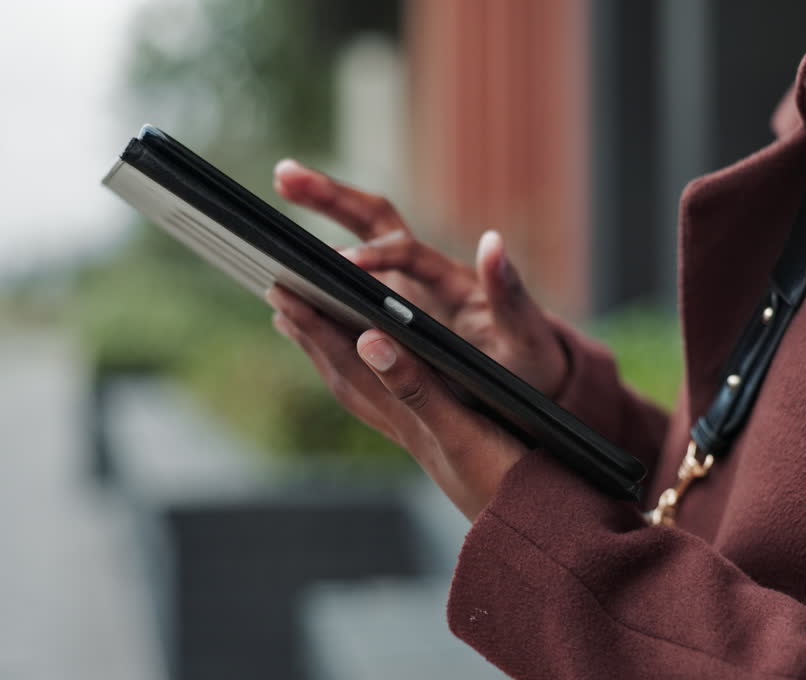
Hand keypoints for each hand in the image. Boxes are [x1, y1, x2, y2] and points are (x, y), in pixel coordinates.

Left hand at [267, 285, 524, 520]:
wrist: (534, 529)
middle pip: (345, 376)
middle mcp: (406, 426)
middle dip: (313, 338)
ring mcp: (422, 439)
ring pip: (364, 393)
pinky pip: (391, 406)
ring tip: (315, 337)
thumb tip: (367, 340)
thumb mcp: (460, 427)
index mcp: (406, 414)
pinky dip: (375, 384)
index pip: (348, 362)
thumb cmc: (503, 479)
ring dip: (336, 362)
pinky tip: (383, 384)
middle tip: (281, 304)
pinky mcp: (443, 447)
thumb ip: (416, 384)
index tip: (282, 290)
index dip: (314, 325)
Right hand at [273, 159, 568, 396]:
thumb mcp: (525, 333)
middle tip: (284, 174)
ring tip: (276, 184)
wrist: (527, 380)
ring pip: (355, 238)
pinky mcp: (389, 308)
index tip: (343, 266)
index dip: (377, 258)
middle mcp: (423, 273)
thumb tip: (494, 240)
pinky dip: (314, 267)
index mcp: (451, 279)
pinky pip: (346, 282)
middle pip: (374, 219)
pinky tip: (277, 269)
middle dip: (331, 196)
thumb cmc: (528, 362)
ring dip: (318, 211)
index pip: (407, 254)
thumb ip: (509, 293)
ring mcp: (403, 287)